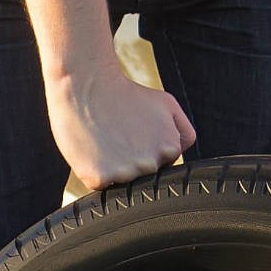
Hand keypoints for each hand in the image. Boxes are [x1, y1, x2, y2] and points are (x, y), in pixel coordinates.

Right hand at [52, 57, 194, 193]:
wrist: (86, 86)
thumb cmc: (126, 94)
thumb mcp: (167, 104)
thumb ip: (183, 132)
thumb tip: (179, 155)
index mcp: (170, 149)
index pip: (162, 166)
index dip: (147, 151)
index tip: (135, 136)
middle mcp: (151, 164)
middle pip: (143, 177)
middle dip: (132, 161)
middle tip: (117, 136)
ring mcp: (125, 173)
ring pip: (122, 182)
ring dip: (113, 168)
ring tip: (104, 141)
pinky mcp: (99, 178)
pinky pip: (100, 184)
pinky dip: (94, 171)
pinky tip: (92, 151)